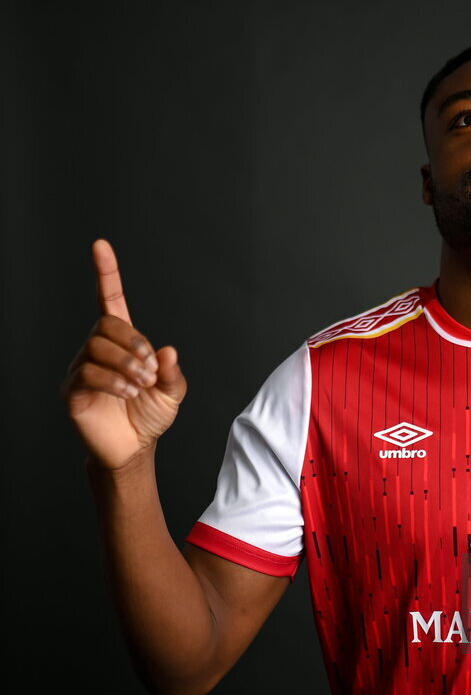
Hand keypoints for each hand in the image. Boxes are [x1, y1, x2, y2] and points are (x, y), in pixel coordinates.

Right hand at [61, 240, 186, 469]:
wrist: (134, 448)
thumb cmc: (150, 416)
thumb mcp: (173, 393)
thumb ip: (173, 372)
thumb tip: (168, 350)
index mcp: (124, 343)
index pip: (110, 301)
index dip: (107, 274)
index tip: (101, 246)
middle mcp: (99, 349)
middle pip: (108, 324)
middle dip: (135, 344)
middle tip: (151, 371)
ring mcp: (83, 367)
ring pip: (98, 347)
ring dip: (127, 364)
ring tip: (142, 385)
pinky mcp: (73, 389)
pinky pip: (88, 373)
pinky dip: (113, 381)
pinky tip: (128, 393)